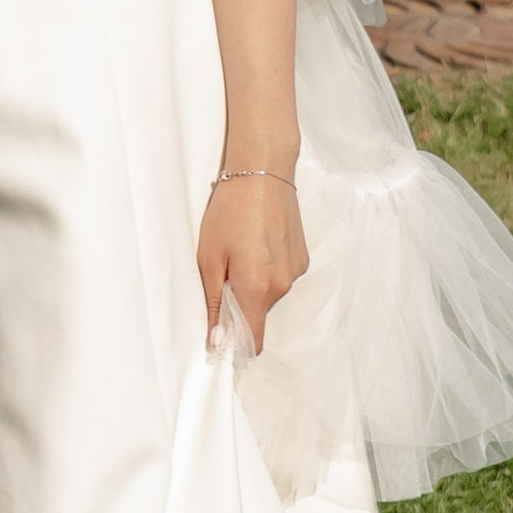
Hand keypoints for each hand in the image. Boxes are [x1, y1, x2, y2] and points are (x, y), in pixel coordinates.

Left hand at [196, 170, 307, 349]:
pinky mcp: (302, 259)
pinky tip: (257, 240)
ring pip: (268, 295)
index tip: (220, 333)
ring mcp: (295, 272)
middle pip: (257, 314)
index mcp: (257, 287)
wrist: (263, 170)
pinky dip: (266, 268)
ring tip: (241, 247)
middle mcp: (282, 286)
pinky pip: (279, 277)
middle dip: (239, 302)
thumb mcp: (210, 255)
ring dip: (253, 283)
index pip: (253, 340)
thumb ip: (216, 301)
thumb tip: (218, 341)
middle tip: (223, 267)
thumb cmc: (230, 209)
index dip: (235, 343)